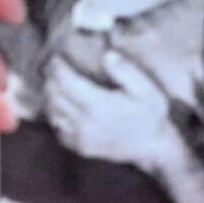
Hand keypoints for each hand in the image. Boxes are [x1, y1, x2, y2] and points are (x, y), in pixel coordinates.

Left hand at [43, 39, 191, 173]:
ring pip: (52, 112)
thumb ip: (126, 71)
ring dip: (51, 97)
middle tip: (54, 69)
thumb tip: (107, 55)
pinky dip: (56, 115)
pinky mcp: (79, 146)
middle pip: (54, 96)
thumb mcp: (147, 89)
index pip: (66, 82)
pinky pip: (58, 128)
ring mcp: (79, 137)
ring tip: (57, 85)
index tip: (57, 58)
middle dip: (51, 80)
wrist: (152, 147)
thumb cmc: (151, 115)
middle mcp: (84, 122)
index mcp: (98, 105)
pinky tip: (65, 106)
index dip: (57, 68)